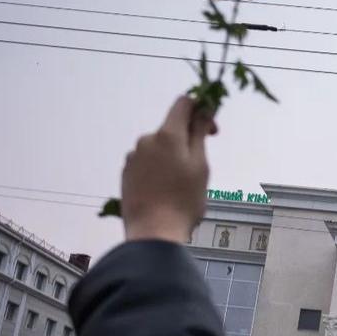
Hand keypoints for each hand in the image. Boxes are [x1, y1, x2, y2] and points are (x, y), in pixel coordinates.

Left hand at [122, 96, 215, 243]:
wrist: (153, 232)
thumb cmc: (183, 201)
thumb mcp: (200, 166)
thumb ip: (199, 134)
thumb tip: (202, 111)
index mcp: (167, 135)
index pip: (183, 104)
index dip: (200, 109)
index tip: (210, 129)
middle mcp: (146, 140)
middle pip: (171, 129)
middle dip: (187, 140)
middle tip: (199, 167)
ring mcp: (133, 157)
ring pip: (159, 148)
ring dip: (172, 158)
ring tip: (182, 186)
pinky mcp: (126, 173)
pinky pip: (147, 163)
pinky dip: (159, 170)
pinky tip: (166, 191)